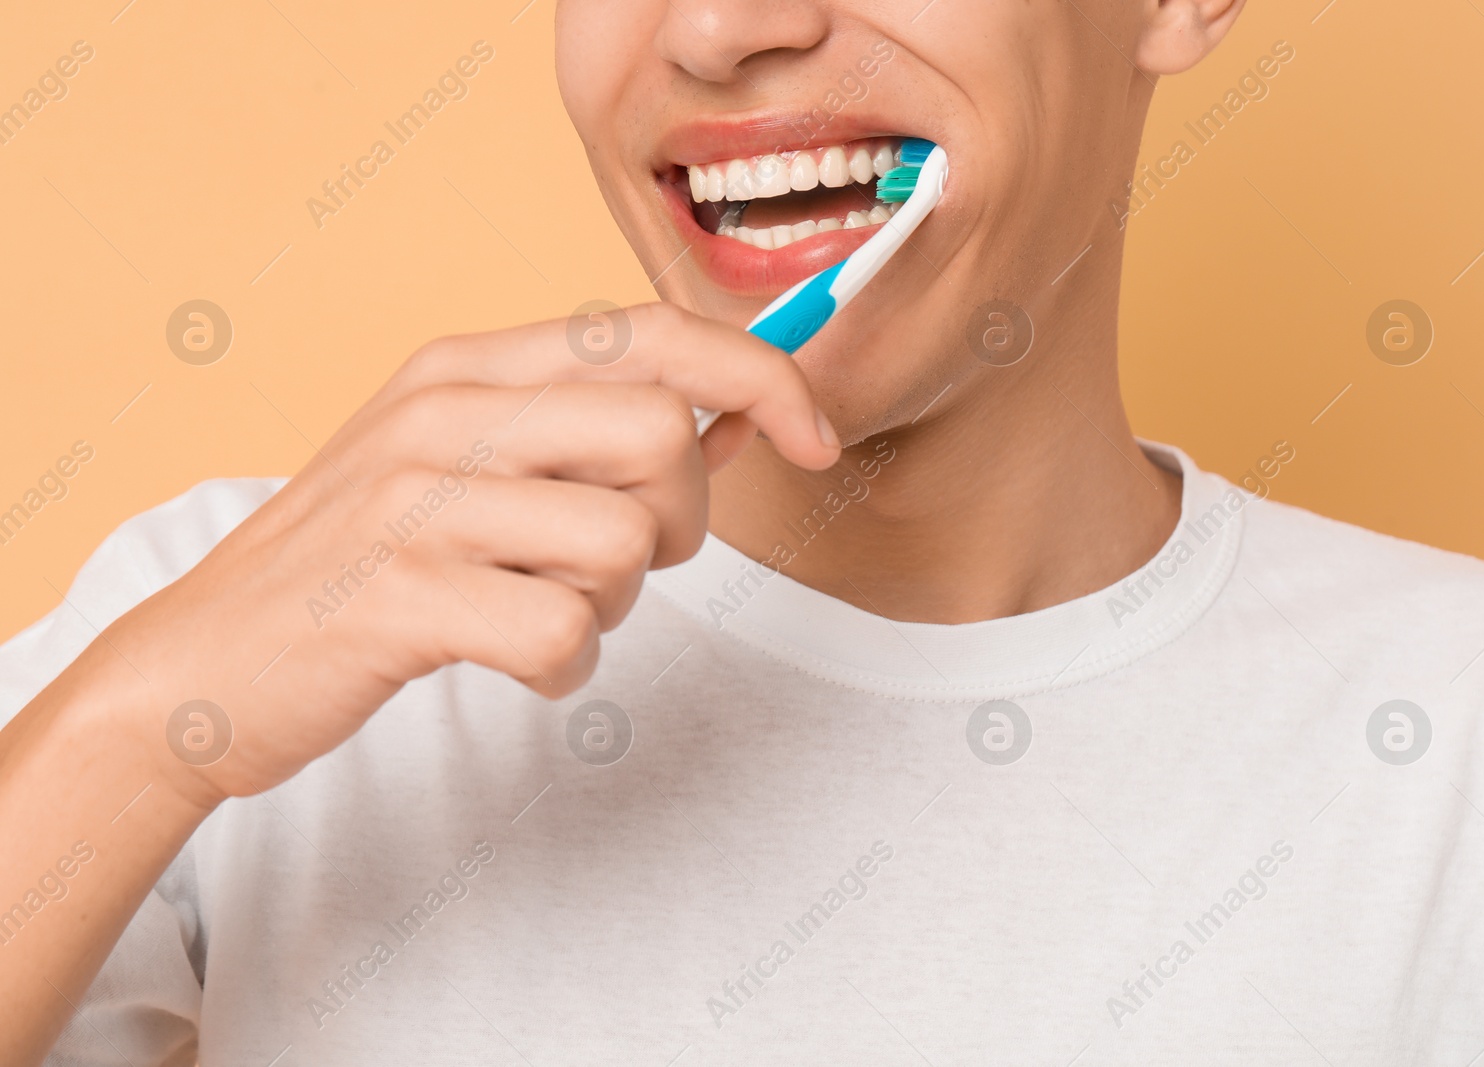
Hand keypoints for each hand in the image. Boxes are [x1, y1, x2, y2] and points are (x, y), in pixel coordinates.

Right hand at [98, 302, 838, 807]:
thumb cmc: (362, 564)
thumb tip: (737, 418)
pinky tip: (511, 663)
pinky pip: (564, 635)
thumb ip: (585, 431)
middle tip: (621, 560)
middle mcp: (443, 414)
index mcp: (466, 366)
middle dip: (680, 518)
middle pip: (662, 433)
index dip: (762, 373)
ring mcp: (415, 504)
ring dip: (612, 601)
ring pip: (623, 541)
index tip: (815, 434)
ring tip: (541, 609)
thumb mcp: (461, 463)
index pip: (652, 331)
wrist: (202, 663)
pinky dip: (562, 671)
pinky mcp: (399, 600)